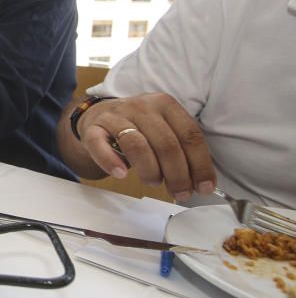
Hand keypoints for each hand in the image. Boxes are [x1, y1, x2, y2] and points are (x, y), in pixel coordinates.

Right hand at [76, 93, 215, 201]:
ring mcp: (116, 115)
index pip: (190, 135)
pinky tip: (121, 174)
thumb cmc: (139, 128)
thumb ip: (181, 150)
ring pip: (137, 145)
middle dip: (177, 174)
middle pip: (166, 143)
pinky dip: (110, 162)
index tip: (203, 187)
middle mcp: (142, 106)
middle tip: (180, 193)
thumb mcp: (164, 129)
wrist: (100, 115)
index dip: (200, 164)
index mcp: (165, 104)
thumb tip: (201, 182)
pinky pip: (100, 145)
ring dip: (150, 171)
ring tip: (154, 182)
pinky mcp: (93, 128)